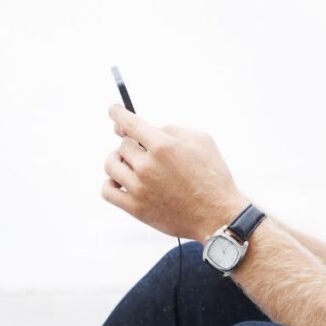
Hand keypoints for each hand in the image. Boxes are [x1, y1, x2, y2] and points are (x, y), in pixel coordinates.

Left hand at [103, 104, 248, 241]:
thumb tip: (150, 130)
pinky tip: (123, 181)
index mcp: (164, 146)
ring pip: (111, 164)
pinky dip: (111, 183)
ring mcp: (139, 188)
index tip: (113, 110)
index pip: (129, 123)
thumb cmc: (213, 177)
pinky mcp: (135, 208)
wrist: (218, 215)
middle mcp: (147, 166)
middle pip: (123, 144)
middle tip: (145, 150)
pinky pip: (107, 190)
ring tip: (132, 163)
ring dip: (119, 160)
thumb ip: (173, 130)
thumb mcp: (202, 141)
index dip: (118, 113)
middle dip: (133, 143)